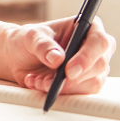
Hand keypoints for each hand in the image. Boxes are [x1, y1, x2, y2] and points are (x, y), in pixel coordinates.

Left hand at [0, 16, 116, 94]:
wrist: (20, 58)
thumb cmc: (29, 41)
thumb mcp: (31, 37)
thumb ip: (43, 45)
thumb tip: (58, 59)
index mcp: (87, 27)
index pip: (99, 41)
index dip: (87, 57)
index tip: (69, 71)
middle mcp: (95, 47)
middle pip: (99, 65)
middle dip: (72, 78)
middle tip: (47, 82)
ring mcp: (94, 67)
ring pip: (92, 83)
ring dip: (63, 87)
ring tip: (38, 80)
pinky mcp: (87, 83)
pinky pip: (81, 94)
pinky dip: (60, 92)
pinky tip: (40, 84)